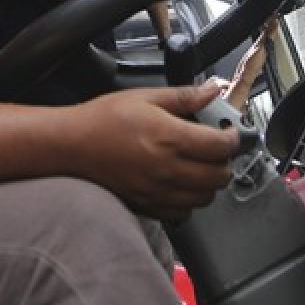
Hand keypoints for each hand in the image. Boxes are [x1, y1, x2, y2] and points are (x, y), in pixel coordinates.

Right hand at [69, 80, 239, 220]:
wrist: (72, 146)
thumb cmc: (103, 120)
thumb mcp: (145, 97)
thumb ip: (184, 96)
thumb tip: (212, 91)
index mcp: (170, 138)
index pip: (221, 146)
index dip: (232, 138)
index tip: (228, 132)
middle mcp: (168, 169)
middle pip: (219, 176)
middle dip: (224, 161)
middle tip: (215, 148)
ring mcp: (159, 191)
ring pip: (206, 197)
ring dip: (209, 182)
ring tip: (199, 165)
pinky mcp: (148, 206)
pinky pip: (184, 213)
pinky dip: (189, 201)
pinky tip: (181, 184)